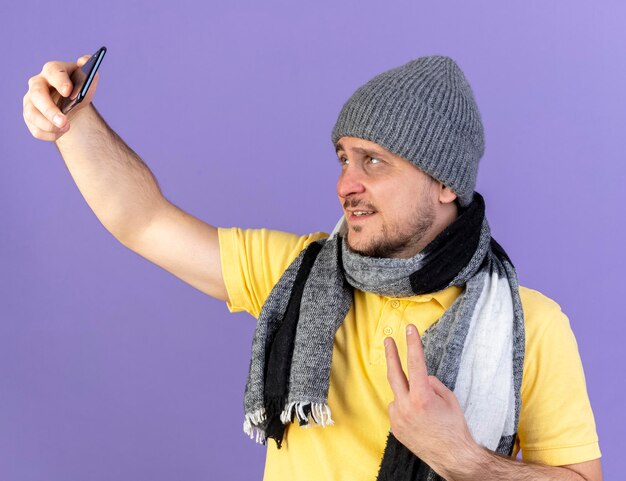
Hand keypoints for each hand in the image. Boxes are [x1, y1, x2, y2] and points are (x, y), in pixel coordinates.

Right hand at [23, 55, 98, 140]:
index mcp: (52, 71)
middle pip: (38, 95)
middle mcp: (37, 84)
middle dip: (50, 110)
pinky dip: (49, 135)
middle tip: (65, 123)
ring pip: (32, 114)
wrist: (72, 104)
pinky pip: (36, 129)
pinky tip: (60, 133)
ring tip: (67, 128)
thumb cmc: (79, 89)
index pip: (53, 72)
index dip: (60, 81)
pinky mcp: (29, 116)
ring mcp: (30, 100)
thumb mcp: (88, 81)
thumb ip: (90, 70)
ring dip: (49, 126)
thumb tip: (85, 61)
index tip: (68, 91)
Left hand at [384, 324, 477, 469]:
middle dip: (392, 354)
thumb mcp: (449, 399)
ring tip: (425, 408)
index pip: (415, 363)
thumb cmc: (454, 427)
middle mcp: (406, 407)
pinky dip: (406, 407)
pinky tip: (419, 419)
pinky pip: (397, 409)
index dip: (412, 344)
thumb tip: (421, 377)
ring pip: (398, 394)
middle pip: (394, 373)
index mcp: (422, 397)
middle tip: (389, 340)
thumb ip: (432, 383)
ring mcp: (398, 418)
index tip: (410, 329)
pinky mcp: (395, 428)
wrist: (452, 457)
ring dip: (408, 393)